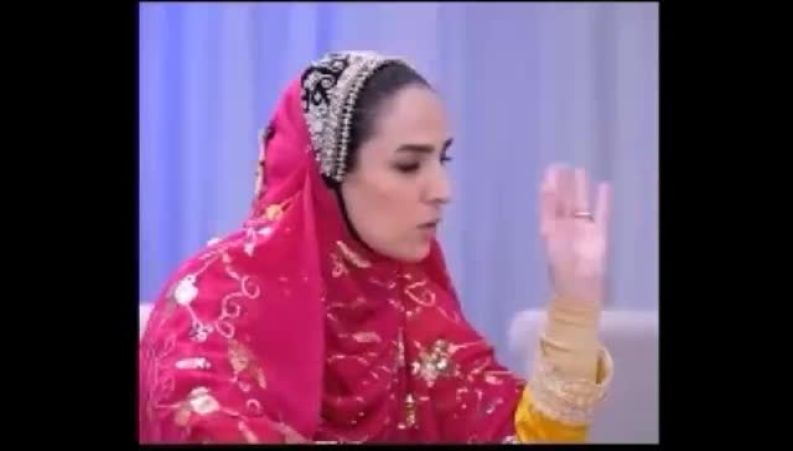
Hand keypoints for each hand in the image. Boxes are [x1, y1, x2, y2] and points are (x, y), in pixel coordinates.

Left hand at [539, 164, 610, 303]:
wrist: (578, 290)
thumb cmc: (561, 269)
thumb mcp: (551, 237)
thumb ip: (550, 212)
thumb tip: (547, 188)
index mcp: (550, 230)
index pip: (548, 205)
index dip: (548, 188)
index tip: (548, 171)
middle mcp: (565, 228)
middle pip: (564, 202)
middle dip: (563, 185)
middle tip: (562, 165)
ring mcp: (583, 231)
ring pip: (582, 205)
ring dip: (581, 189)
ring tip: (581, 171)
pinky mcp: (599, 236)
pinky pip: (602, 215)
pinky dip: (603, 201)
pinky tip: (604, 187)